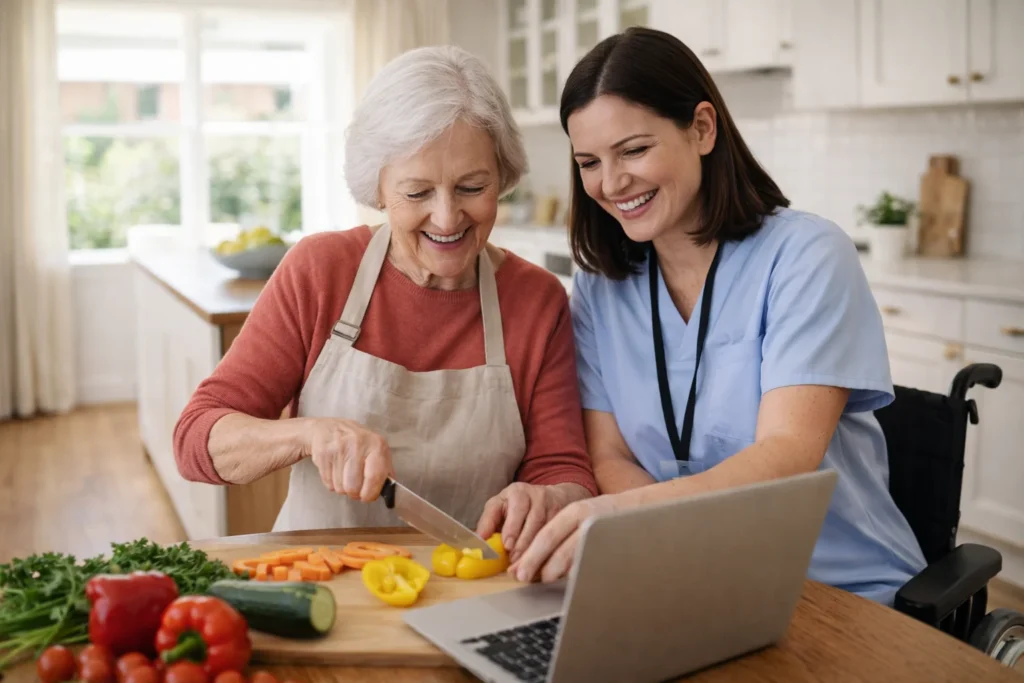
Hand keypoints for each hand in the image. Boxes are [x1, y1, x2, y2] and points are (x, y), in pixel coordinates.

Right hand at [305, 418, 393, 501]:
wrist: (328, 429)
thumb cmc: (356, 443)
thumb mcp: (376, 449)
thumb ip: (385, 469)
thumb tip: (390, 490)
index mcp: (376, 444)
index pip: (375, 477)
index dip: (370, 493)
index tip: (368, 497)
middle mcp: (358, 444)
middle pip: (354, 487)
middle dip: (354, 493)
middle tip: (354, 486)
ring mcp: (339, 448)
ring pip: (340, 487)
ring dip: (342, 488)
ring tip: (344, 474)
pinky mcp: (323, 453)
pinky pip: (328, 483)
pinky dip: (331, 483)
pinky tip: (334, 470)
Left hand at [476, 483, 590, 563]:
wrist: (551, 497)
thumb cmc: (518, 507)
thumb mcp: (500, 507)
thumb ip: (488, 522)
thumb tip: (477, 540)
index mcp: (517, 492)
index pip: (515, 507)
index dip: (512, 527)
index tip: (507, 545)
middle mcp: (536, 495)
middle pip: (533, 520)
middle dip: (523, 543)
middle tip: (515, 560)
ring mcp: (553, 504)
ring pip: (547, 528)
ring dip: (536, 548)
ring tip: (526, 564)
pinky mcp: (566, 515)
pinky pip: (558, 533)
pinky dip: (550, 548)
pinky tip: (543, 560)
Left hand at [507, 494, 622, 582]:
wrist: (639, 508)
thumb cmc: (601, 516)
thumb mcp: (578, 516)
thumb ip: (558, 533)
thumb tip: (531, 559)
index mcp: (576, 512)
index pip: (548, 535)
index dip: (531, 556)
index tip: (518, 571)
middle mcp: (589, 522)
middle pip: (560, 551)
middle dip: (540, 568)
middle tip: (525, 579)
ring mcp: (603, 537)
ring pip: (575, 561)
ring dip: (558, 574)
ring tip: (547, 579)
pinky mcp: (614, 551)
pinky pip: (591, 567)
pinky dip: (578, 576)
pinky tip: (571, 581)